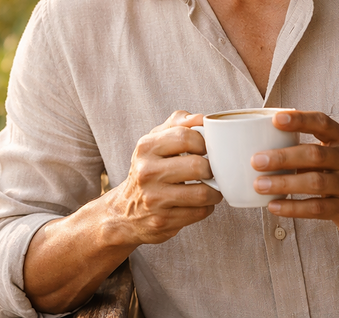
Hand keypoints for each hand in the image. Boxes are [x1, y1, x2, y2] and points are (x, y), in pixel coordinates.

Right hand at [104, 110, 222, 245]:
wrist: (124, 212)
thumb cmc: (147, 170)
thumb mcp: (154, 142)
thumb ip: (177, 124)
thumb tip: (202, 118)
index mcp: (145, 147)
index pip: (186, 136)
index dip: (204, 143)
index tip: (207, 150)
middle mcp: (146, 172)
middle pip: (198, 166)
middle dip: (212, 169)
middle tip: (211, 171)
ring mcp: (154, 198)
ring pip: (202, 193)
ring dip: (215, 191)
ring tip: (212, 188)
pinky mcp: (163, 221)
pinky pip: (199, 212)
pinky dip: (206, 207)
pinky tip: (200, 203)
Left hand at [251, 111, 338, 241]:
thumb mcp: (337, 156)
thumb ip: (309, 149)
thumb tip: (262, 146)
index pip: (322, 123)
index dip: (299, 120)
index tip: (275, 119)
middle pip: (315, 154)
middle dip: (283, 157)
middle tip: (256, 160)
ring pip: (315, 182)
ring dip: (284, 183)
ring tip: (259, 185)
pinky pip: (317, 208)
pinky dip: (293, 208)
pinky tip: (273, 206)